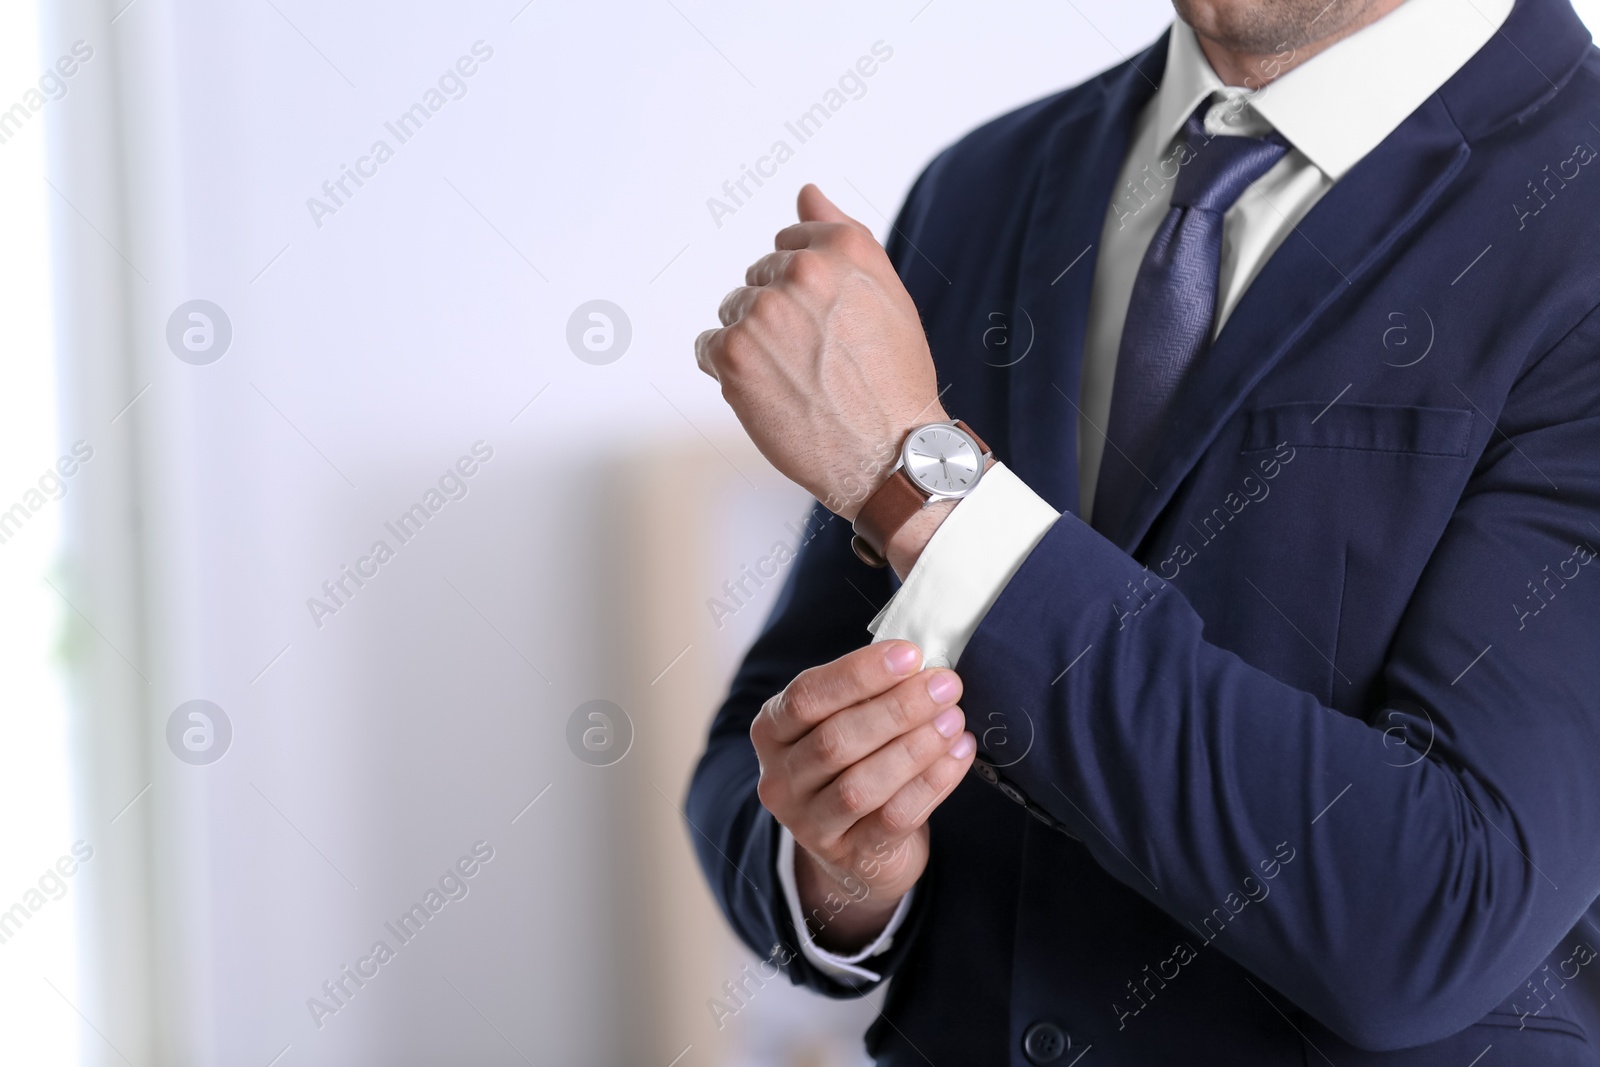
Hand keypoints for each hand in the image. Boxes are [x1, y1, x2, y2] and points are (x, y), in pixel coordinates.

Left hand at [696, 184, 945, 520]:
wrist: (888, 454)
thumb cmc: (894, 381)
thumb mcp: (887, 294)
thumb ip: (843, 234)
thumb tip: (806, 193)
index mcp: (843, 248)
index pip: (789, 243)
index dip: (804, 289)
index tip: (828, 325)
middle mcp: (802, 270)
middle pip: (758, 278)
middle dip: (778, 315)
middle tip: (817, 360)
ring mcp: (764, 311)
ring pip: (733, 312)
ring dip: (753, 343)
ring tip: (795, 378)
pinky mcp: (734, 353)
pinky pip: (707, 347)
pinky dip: (729, 371)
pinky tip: (768, 393)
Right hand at [750, 641, 976, 952]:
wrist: (857, 846)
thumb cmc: (855, 761)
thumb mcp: (845, 720)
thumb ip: (869, 693)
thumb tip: (921, 663)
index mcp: (772, 731)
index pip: (806, 697)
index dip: (858, 674)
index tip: (910, 654)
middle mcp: (780, 780)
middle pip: (835, 740)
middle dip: (896, 708)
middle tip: (945, 685)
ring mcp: (810, 824)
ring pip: (861, 785)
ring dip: (915, 747)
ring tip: (953, 719)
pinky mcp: (850, 856)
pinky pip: (893, 819)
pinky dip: (931, 784)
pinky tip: (958, 755)